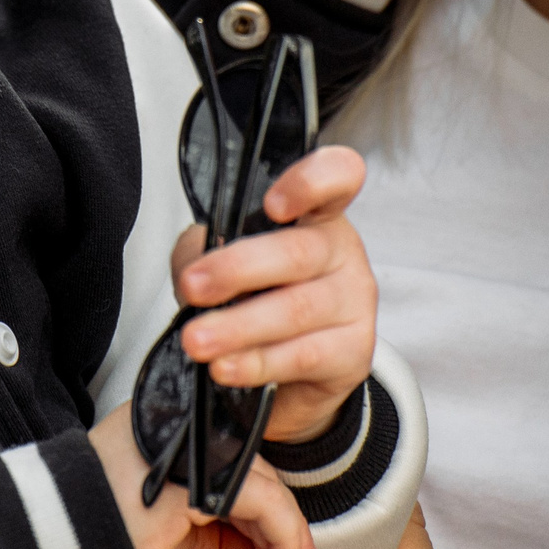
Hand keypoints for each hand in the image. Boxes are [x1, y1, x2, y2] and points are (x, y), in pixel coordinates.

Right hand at [90, 403, 319, 548]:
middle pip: (255, 471)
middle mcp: (186, 424)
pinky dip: (281, 538)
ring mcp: (195, 441)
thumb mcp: (179, 538)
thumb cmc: (105, 537)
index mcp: (173, 430)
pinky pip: (263, 502)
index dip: (267, 506)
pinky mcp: (203, 469)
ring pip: (266, 485)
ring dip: (286, 538)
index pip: (234, 460)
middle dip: (284, 526)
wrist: (61, 543)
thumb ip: (224, 539)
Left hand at [172, 145, 375, 442]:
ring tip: (198, 340)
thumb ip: (205, 254)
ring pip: (296, 310)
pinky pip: (301, 356)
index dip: (310, 183)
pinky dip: (256, 363)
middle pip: (298, 253)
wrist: (291, 370)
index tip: (272, 205)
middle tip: (194, 286)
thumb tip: (193, 270)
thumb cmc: (259, 297)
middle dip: (237, 270)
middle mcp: (342, 252)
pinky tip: (226, 367)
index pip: (335, 178)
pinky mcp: (353, 352)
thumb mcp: (224, 262)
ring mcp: (355, 302)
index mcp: (316, 215)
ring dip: (238, 326)